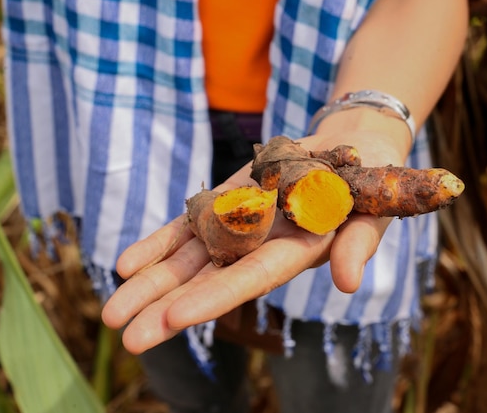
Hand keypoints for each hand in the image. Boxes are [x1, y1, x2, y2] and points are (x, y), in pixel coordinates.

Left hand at [101, 127, 405, 354]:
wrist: (348, 148)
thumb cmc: (369, 183)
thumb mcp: (372, 208)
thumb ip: (358, 245)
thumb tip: (348, 283)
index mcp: (297, 253)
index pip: (252, 278)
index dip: (216, 297)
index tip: (174, 317)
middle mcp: (261, 247)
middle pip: (210, 280)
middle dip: (169, 308)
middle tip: (128, 337)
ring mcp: (239, 226)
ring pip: (189, 260)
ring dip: (151, 283)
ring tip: (113, 313)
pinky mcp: (226, 203)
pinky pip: (188, 228)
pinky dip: (158, 245)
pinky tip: (127, 266)